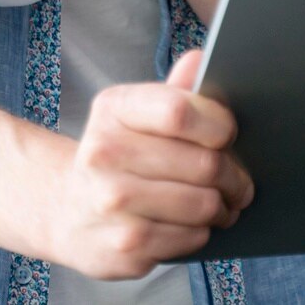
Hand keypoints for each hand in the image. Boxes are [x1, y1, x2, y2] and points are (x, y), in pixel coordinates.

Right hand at [34, 50, 252, 279]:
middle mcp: (105, 155)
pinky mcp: (125, 246)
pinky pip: (192, 237)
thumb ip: (173, 92)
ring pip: (204, 204)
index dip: (218, 124)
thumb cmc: (116, 156)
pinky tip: (191, 224)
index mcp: (112, 110)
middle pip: (204, 163)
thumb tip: (201, 59)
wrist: (66, 209)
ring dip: (222, 207)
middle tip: (238, 182)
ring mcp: (113, 204)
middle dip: (234, 175)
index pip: (180, 111)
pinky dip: (201, 232)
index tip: (227, 134)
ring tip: (220, 204)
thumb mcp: (134, 116)